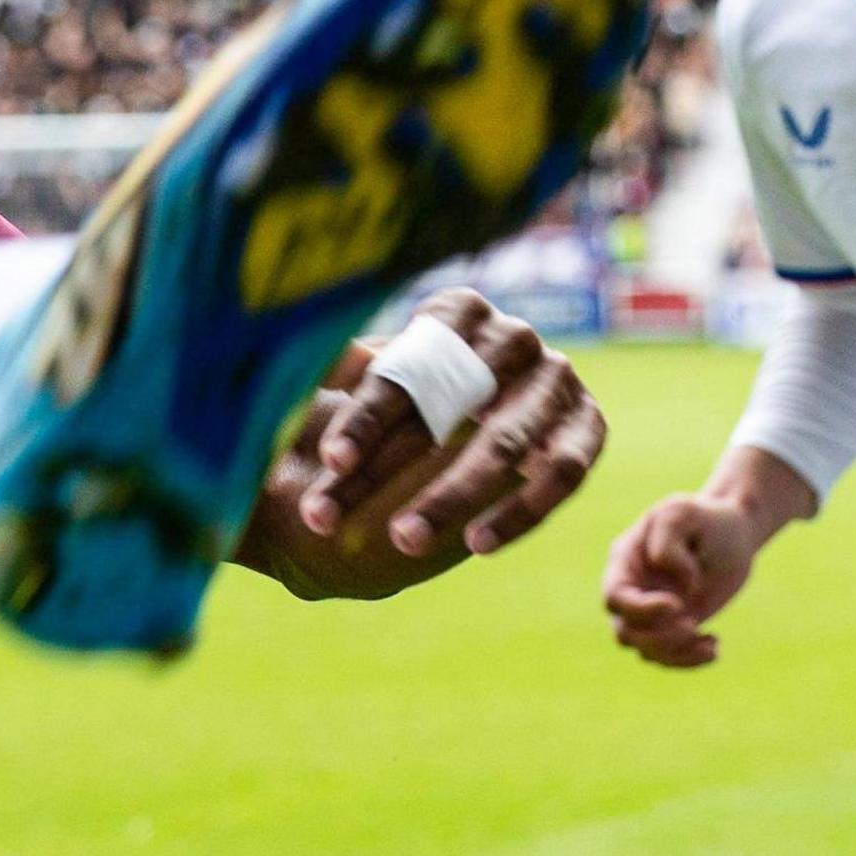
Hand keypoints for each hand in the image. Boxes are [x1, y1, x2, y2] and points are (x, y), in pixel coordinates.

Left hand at [240, 289, 603, 600]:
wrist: (504, 400)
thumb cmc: (422, 388)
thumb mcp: (384, 370)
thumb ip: (340, 367)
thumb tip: (266, 358)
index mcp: (456, 310)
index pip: (407, 366)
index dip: (365, 415)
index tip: (328, 460)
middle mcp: (513, 337)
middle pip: (447, 408)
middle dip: (385, 469)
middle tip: (328, 518)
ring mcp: (559, 380)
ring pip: (502, 445)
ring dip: (450, 497)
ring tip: (400, 540)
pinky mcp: (589, 428)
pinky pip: (560, 475)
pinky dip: (519, 512)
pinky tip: (474, 545)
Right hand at [600, 465, 801, 667]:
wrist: (734, 533)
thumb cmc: (705, 518)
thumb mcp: (682, 512)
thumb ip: (668, 542)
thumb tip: (678, 585)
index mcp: (625, 561)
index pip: (615, 597)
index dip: (640, 609)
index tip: (677, 605)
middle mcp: (633, 590)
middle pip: (625, 631)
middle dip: (658, 636)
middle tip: (691, 623)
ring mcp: (652, 612)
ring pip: (645, 650)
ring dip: (675, 652)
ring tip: (708, 640)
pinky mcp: (673, 627)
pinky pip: (669, 657)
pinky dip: (690, 659)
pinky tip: (714, 645)